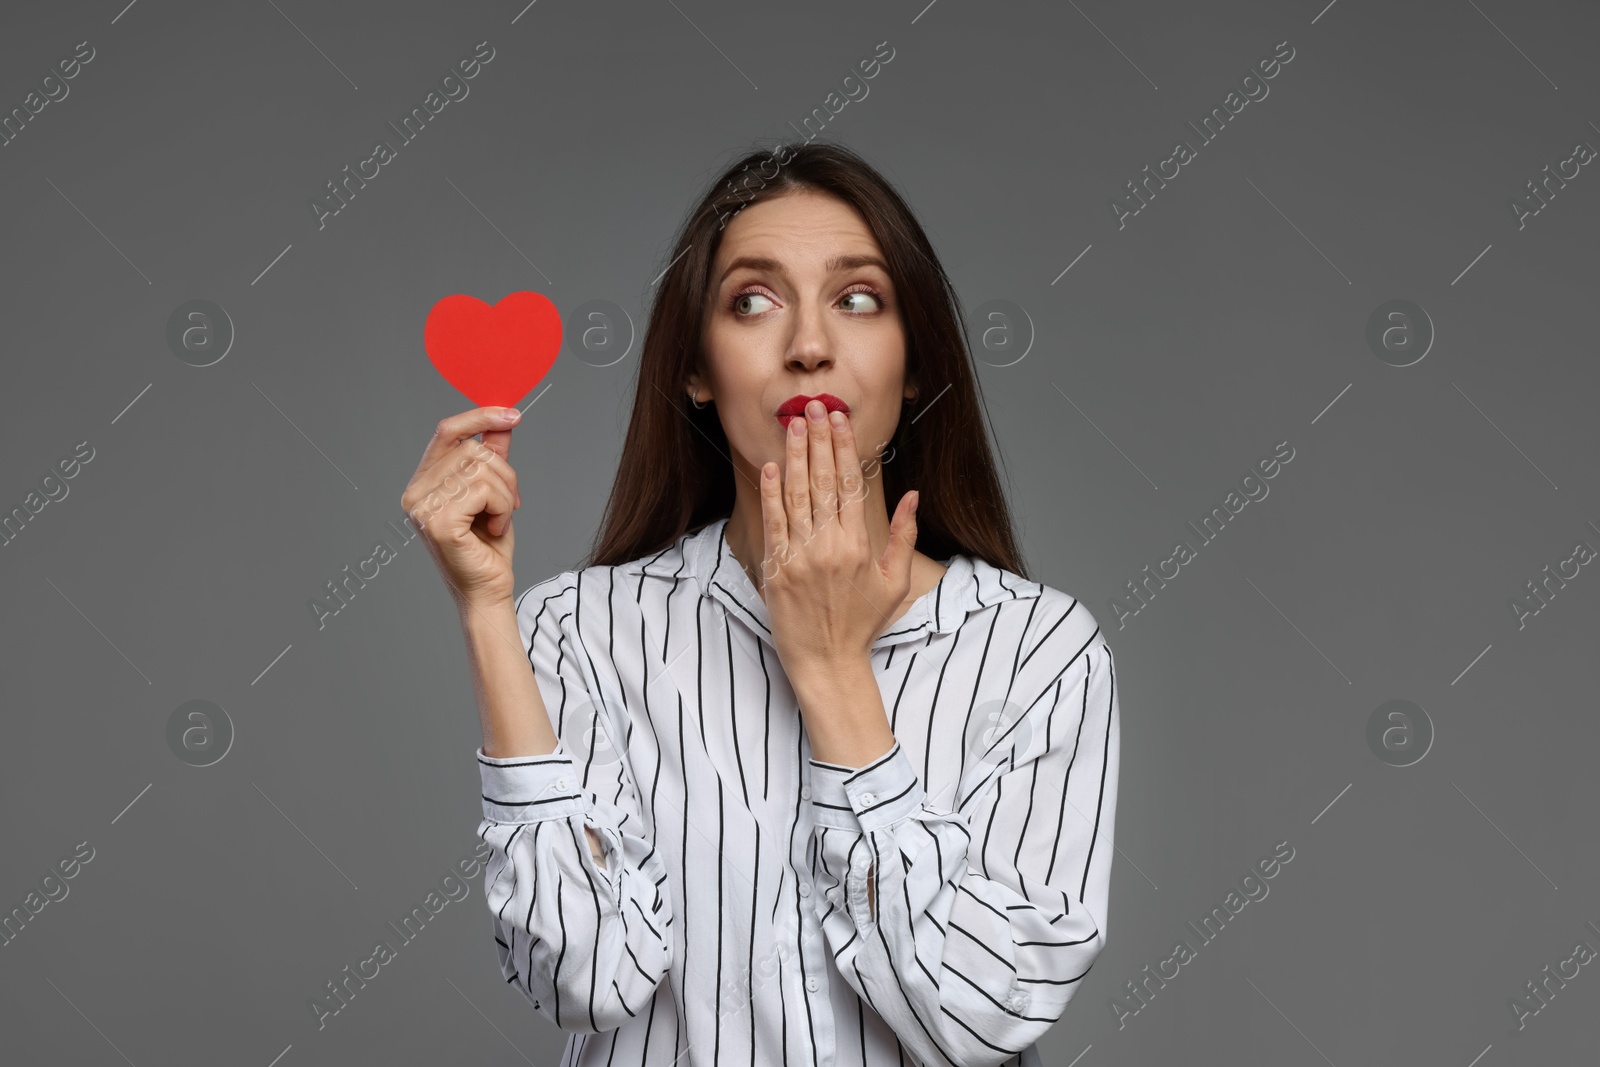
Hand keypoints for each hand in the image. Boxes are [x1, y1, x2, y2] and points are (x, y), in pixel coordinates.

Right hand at [400, 405, 523, 608]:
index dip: (480, 417)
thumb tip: (504, 419)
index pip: (447, 431)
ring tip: (498, 520)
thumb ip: (494, 456)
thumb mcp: (494, 492)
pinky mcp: (437, 522)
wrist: (487, 589)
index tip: (513, 414)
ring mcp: (423, 506)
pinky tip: (494, 530)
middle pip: (473, 451)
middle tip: (509, 505)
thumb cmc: (487, 546)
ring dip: (505, 496)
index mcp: (424, 481)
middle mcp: (415, 491)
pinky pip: (484, 492)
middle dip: (505, 475)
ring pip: (482, 469)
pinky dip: (502, 509)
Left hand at [759, 399, 919, 673]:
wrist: (827, 662)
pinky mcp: (777, 569)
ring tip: (794, 424)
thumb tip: (913, 495)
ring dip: (796, 456)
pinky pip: (774, 523)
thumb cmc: (861, 624)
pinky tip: (772, 466)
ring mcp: (801, 557)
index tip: (840, 420)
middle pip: (825, 481)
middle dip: (819, 440)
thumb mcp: (894, 583)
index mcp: (859, 546)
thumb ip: (903, 537)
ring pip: (798, 495)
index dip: (845, 448)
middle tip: (814, 407)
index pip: (851, 484)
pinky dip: (772, 493)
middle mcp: (830, 546)